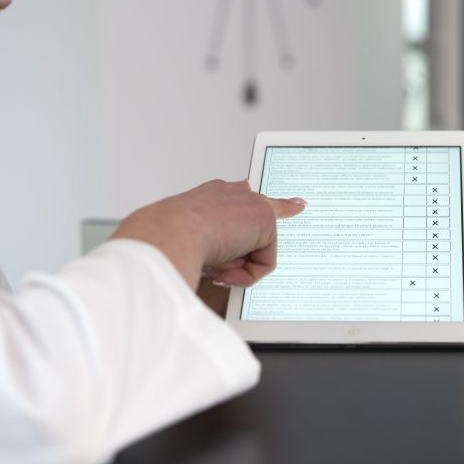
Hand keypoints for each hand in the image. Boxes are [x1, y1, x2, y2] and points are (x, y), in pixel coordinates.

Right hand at [110, 180, 304, 289]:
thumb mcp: (179, 241)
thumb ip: (201, 247)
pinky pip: (262, 265)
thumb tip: (215, 273)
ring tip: (211, 264)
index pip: (234, 194)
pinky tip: (223, 267)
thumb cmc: (163, 239)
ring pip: (255, 252)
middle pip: (266, 206)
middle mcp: (230, 194)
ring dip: (235, 268)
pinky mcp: (264, 219)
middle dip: (285, 206)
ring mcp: (248, 203)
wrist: (167, 235)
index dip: (247, 195)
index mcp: (207, 197)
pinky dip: (244, 275)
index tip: (256, 188)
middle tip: (299, 204)